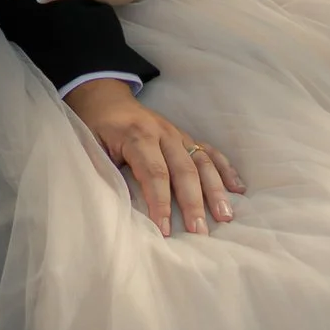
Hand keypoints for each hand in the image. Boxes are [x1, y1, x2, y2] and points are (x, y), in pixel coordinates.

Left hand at [67, 83, 243, 236]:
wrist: (104, 97)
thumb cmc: (95, 128)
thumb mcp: (90, 146)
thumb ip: (104, 170)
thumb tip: (117, 202)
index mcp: (138, 135)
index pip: (154, 173)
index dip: (160, 203)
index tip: (165, 230)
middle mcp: (163, 133)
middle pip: (184, 170)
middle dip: (193, 204)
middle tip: (200, 232)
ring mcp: (178, 134)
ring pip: (202, 162)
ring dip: (216, 190)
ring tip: (226, 216)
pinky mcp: (185, 137)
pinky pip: (210, 152)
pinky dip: (226, 169)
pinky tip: (239, 189)